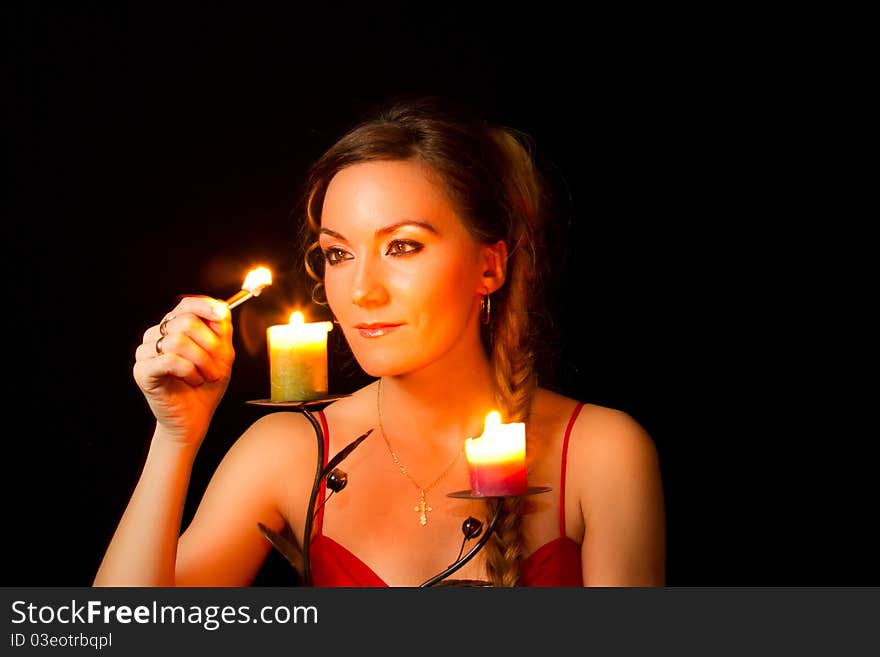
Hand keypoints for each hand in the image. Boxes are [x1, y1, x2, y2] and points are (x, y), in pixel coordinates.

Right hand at [133, 295, 233, 445]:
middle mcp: (157, 335)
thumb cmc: (206, 384)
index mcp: (175, 327)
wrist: (195, 416)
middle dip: (210, 345)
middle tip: (217, 366)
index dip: (204, 306)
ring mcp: (146, 352)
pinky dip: (189, 371)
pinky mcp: (142, 370)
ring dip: (201, 362)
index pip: (186, 305)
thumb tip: (221, 307)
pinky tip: (193, 380)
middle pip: (186, 322)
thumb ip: (221, 329)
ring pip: (178, 341)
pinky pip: (170, 360)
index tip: (221, 314)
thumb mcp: (222, 354)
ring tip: (205, 376)